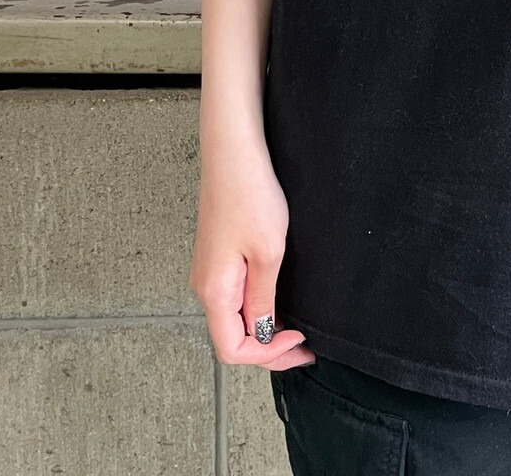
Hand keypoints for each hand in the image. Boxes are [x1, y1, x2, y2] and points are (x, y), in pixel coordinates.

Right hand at [189, 140, 315, 370]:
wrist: (233, 154)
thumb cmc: (249, 195)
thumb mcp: (268, 253)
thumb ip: (263, 299)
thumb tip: (263, 333)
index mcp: (213, 291)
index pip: (232, 349)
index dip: (267, 355)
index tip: (299, 339)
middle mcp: (206, 286)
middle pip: (232, 337)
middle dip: (268, 349)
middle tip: (304, 349)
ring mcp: (210, 271)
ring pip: (234, 317)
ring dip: (264, 329)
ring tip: (296, 329)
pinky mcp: (219, 256)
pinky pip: (235, 296)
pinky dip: (258, 308)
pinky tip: (279, 303)